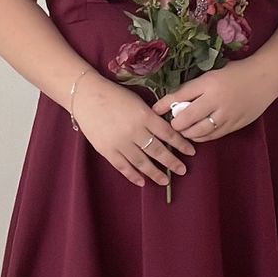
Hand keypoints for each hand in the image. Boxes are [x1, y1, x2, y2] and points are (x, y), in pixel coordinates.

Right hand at [71, 72, 197, 188]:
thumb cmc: (114, 95)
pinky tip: (142, 181)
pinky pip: (123, 167)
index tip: (191, 152)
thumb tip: (166, 131)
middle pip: (158, 151)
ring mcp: (120, 142)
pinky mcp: (107, 150)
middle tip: (183, 170)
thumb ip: (151, 116)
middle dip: (172, 162)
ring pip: (142, 162)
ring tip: (165, 181)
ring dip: (155, 173)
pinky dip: (133, 175)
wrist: (86, 95)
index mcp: (144, 116)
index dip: (181, 144)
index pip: (168, 133)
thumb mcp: (137, 101)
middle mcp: (134, 131)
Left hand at [149, 63, 277, 140]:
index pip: (181, 96)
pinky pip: (213, 135)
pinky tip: (197, 134)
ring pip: (199, 131)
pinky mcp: (235, 125)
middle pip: (187, 118)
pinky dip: (202, 136)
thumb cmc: (236, 72)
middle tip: (171, 124)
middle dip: (176, 124)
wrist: (266, 78)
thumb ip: (195, 88)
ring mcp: (226, 115)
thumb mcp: (212, 74)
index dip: (165, 105)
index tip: (154, 111)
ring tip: (182, 130)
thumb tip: (173, 101)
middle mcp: (216, 100)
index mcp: (209, 83)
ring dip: (187, 133)